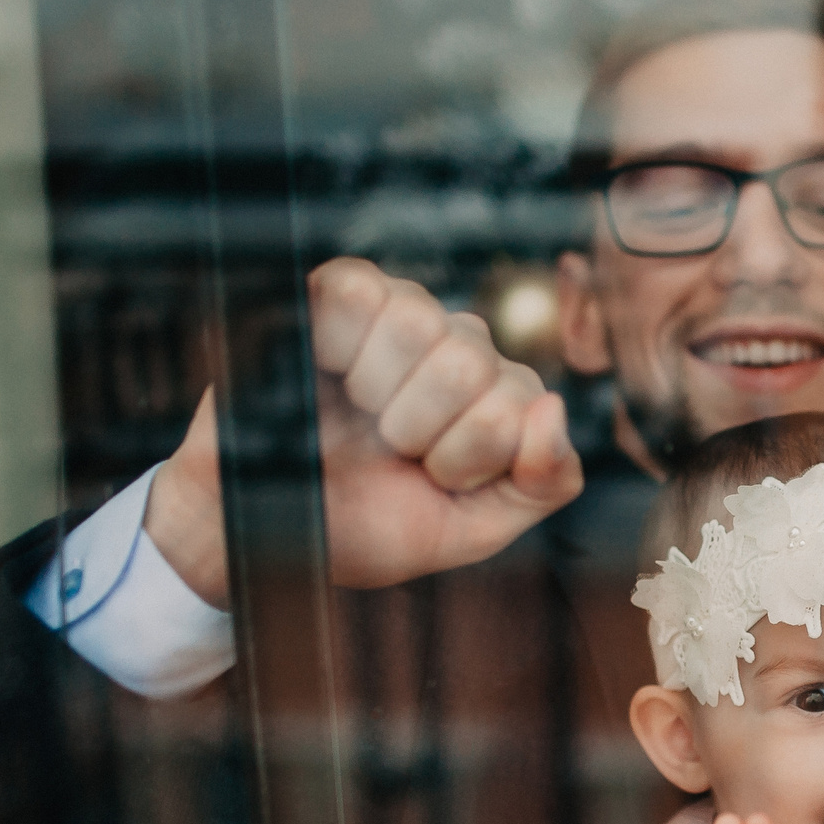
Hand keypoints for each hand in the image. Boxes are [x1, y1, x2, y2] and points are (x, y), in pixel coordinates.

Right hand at [145, 258, 581, 604]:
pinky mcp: (337, 291)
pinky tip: (330, 375)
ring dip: (380, 393)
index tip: (433, 477)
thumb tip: (556, 407)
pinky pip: (361, 290)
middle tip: (389, 450)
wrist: (266, 533)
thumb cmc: (367, 525)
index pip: (521, 400)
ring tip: (358, 417)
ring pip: (422, 323)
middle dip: (424, 430)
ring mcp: (400, 310)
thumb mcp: (471, 527)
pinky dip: (340, 346)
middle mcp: (457, 342)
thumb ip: (544, 482)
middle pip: (472, 362)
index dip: (471, 456)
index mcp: (496, 393)